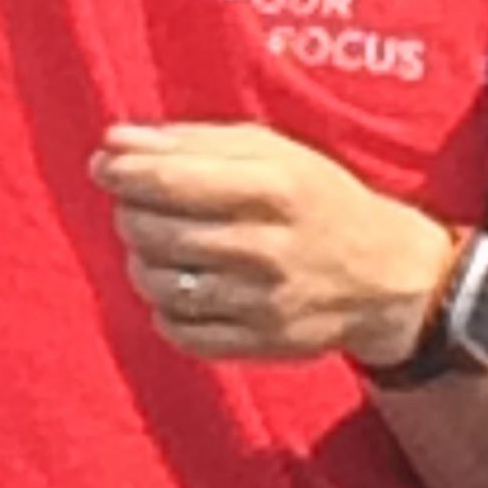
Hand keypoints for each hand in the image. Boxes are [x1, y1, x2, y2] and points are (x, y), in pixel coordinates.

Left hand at [92, 120, 455, 367]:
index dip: (123, 172)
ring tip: (157, 242)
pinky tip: (180, 282)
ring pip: (159, 284)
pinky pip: (178, 330)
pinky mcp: (258, 346)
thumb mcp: (269, 150)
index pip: (171, 181)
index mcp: (273, 185)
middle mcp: (267, 247)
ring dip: (141, 258)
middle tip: (133, 201)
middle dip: (129, 211)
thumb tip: (113, 142)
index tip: (103, 163)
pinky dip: (163, 305)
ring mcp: (262, 303)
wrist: (384, 274)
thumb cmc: (315, 195)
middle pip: (157, 232)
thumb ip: (190, 141)